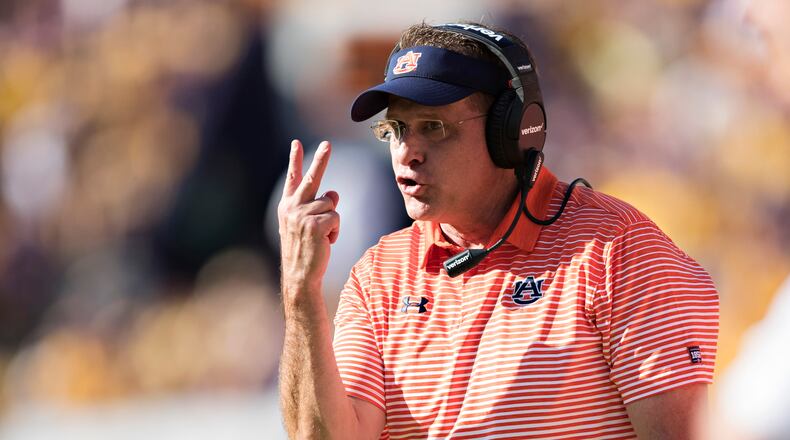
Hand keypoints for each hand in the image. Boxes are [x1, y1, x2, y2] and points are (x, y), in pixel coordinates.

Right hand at [278, 140, 339, 295]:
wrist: (299, 274)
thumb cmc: (304, 250)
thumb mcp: (304, 226)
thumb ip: (315, 207)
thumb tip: (333, 192)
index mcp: (287, 206)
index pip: (293, 178)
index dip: (295, 160)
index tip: (296, 143)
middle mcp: (292, 207)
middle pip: (312, 178)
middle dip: (320, 159)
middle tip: (328, 144)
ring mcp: (303, 215)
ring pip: (331, 204)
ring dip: (332, 220)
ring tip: (321, 236)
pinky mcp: (316, 224)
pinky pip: (336, 218)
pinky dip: (335, 230)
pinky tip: (325, 242)